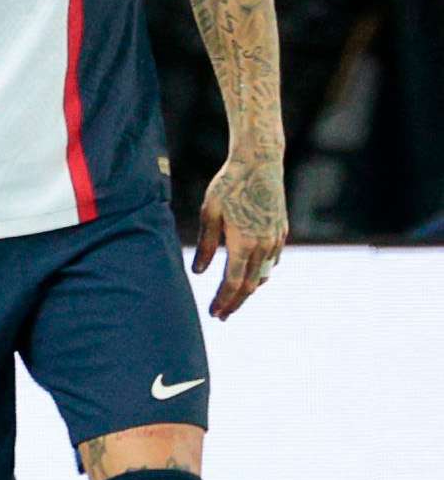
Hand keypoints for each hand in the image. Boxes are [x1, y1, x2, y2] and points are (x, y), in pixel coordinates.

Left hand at [193, 152, 284, 319]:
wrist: (259, 163)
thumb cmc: (228, 185)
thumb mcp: (209, 213)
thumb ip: (205, 245)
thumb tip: (198, 272)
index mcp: (244, 243)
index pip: (232, 283)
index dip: (222, 301)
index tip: (213, 313)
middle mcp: (264, 245)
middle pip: (249, 285)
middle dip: (234, 303)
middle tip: (221, 315)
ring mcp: (276, 239)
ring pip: (263, 275)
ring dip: (248, 289)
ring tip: (232, 298)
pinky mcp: (281, 232)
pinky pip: (272, 261)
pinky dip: (260, 273)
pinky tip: (249, 275)